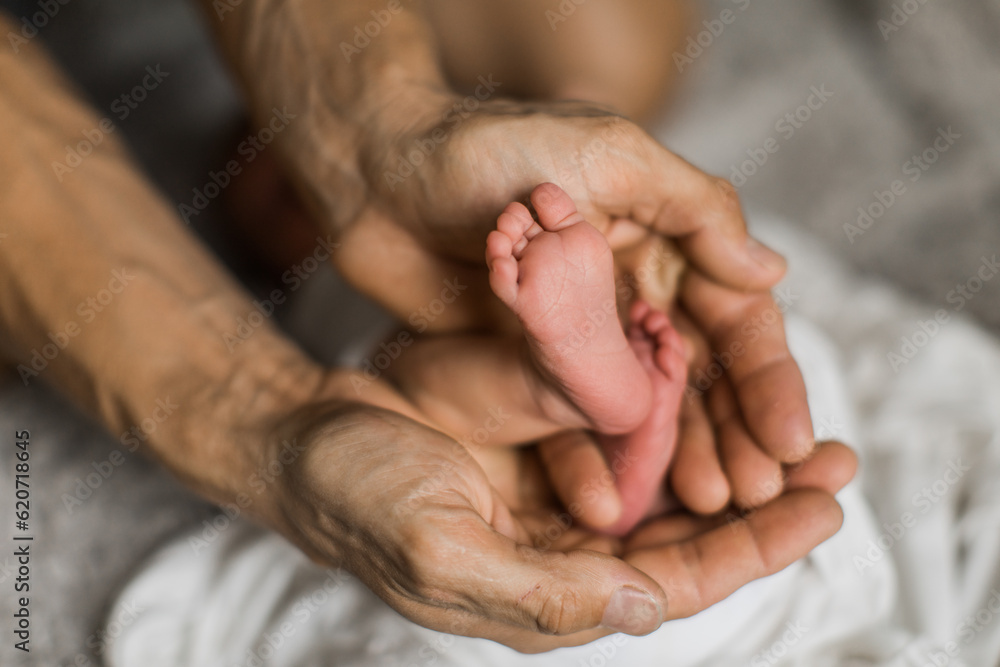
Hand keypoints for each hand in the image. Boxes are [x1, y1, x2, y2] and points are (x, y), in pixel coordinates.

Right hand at [261, 373, 854, 652]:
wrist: (309, 433)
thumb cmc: (362, 500)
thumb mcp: (443, 556)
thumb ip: (543, 594)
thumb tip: (646, 611)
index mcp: (555, 590)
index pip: (677, 579)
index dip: (754, 549)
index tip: (822, 508)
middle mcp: (572, 544)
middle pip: (692, 530)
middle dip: (767, 501)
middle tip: (837, 456)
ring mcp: (561, 485)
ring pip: (671, 477)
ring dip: (734, 451)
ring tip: (801, 421)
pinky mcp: (546, 431)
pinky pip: (627, 422)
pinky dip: (678, 405)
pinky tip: (714, 375)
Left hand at [332, 101, 812, 512]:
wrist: (382, 176)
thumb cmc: (493, 146)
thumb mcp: (610, 156)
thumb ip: (695, 212)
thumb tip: (774, 275)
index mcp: (665, 243)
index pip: (736, 323)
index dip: (768, 383)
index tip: (793, 444)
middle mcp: (632, 295)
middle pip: (700, 378)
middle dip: (733, 434)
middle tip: (756, 493)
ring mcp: (582, 336)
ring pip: (646, 409)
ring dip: (679, 456)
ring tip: (706, 505)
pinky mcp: (530, 367)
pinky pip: (573, 423)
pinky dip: (596, 460)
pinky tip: (614, 501)